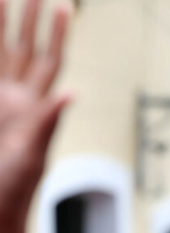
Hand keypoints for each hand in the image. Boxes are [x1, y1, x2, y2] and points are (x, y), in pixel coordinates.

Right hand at [0, 0, 70, 226]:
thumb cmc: (14, 186)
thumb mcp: (33, 154)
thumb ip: (47, 121)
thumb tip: (71, 93)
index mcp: (33, 106)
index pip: (48, 60)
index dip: (55, 34)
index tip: (63, 6)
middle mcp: (15, 99)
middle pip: (24, 49)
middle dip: (29, 19)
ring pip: (1, 55)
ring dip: (2, 28)